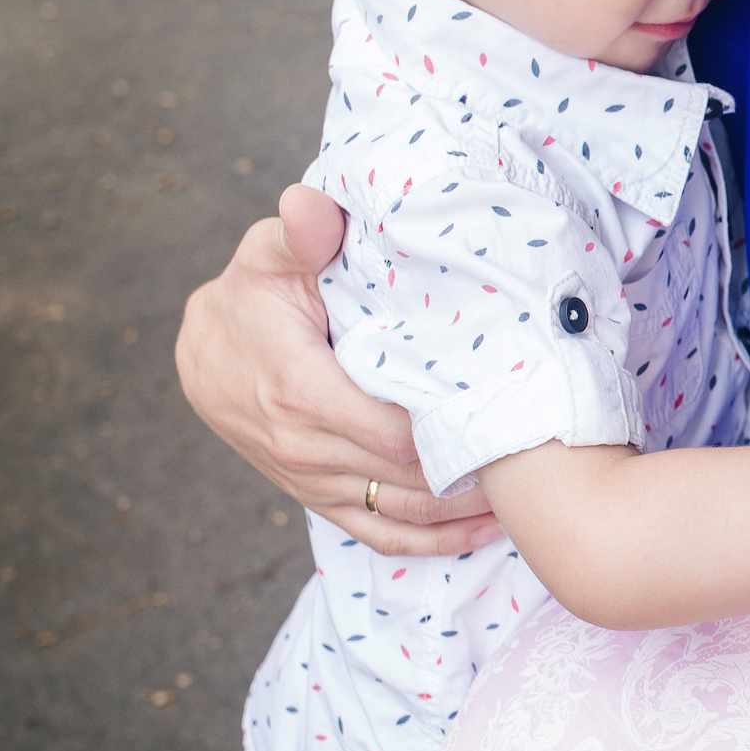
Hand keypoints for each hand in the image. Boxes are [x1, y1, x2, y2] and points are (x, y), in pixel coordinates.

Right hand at [175, 185, 500, 554]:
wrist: (202, 350)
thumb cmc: (251, 293)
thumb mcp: (269, 254)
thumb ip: (299, 232)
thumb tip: (312, 208)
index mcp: (299, 390)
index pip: (395, 429)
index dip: (456, 426)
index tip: (513, 411)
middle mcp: (303, 446)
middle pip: (410, 476)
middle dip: (476, 468)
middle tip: (547, 454)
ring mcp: (309, 480)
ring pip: (402, 511)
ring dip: (465, 510)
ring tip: (533, 495)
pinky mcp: (315, 497)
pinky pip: (378, 533)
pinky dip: (433, 541)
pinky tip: (484, 533)